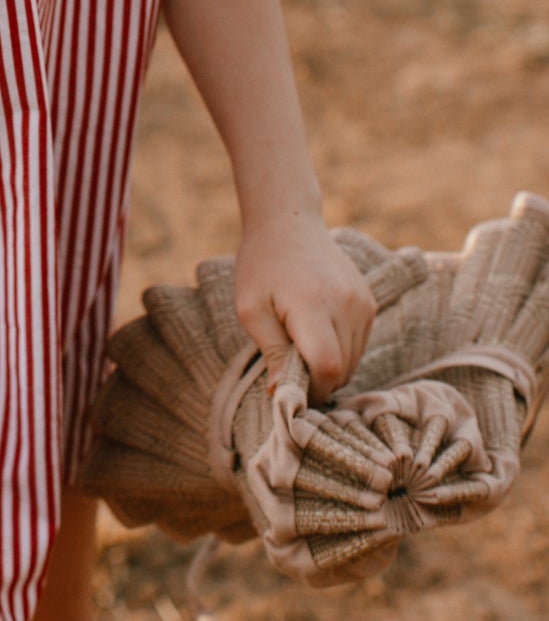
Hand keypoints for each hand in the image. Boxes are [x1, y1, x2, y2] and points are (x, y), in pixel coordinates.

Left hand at [234, 210, 376, 401]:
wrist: (288, 224)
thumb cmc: (261, 267)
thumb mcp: (251, 310)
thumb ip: (271, 354)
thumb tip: (283, 396)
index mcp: (312, 304)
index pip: (327, 367)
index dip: (310, 389)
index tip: (288, 388)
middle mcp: (346, 304)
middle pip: (342, 370)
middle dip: (316, 381)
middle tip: (288, 366)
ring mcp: (363, 303)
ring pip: (354, 361)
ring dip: (329, 367)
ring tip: (299, 344)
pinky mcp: (370, 303)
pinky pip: (360, 345)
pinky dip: (340, 350)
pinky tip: (317, 331)